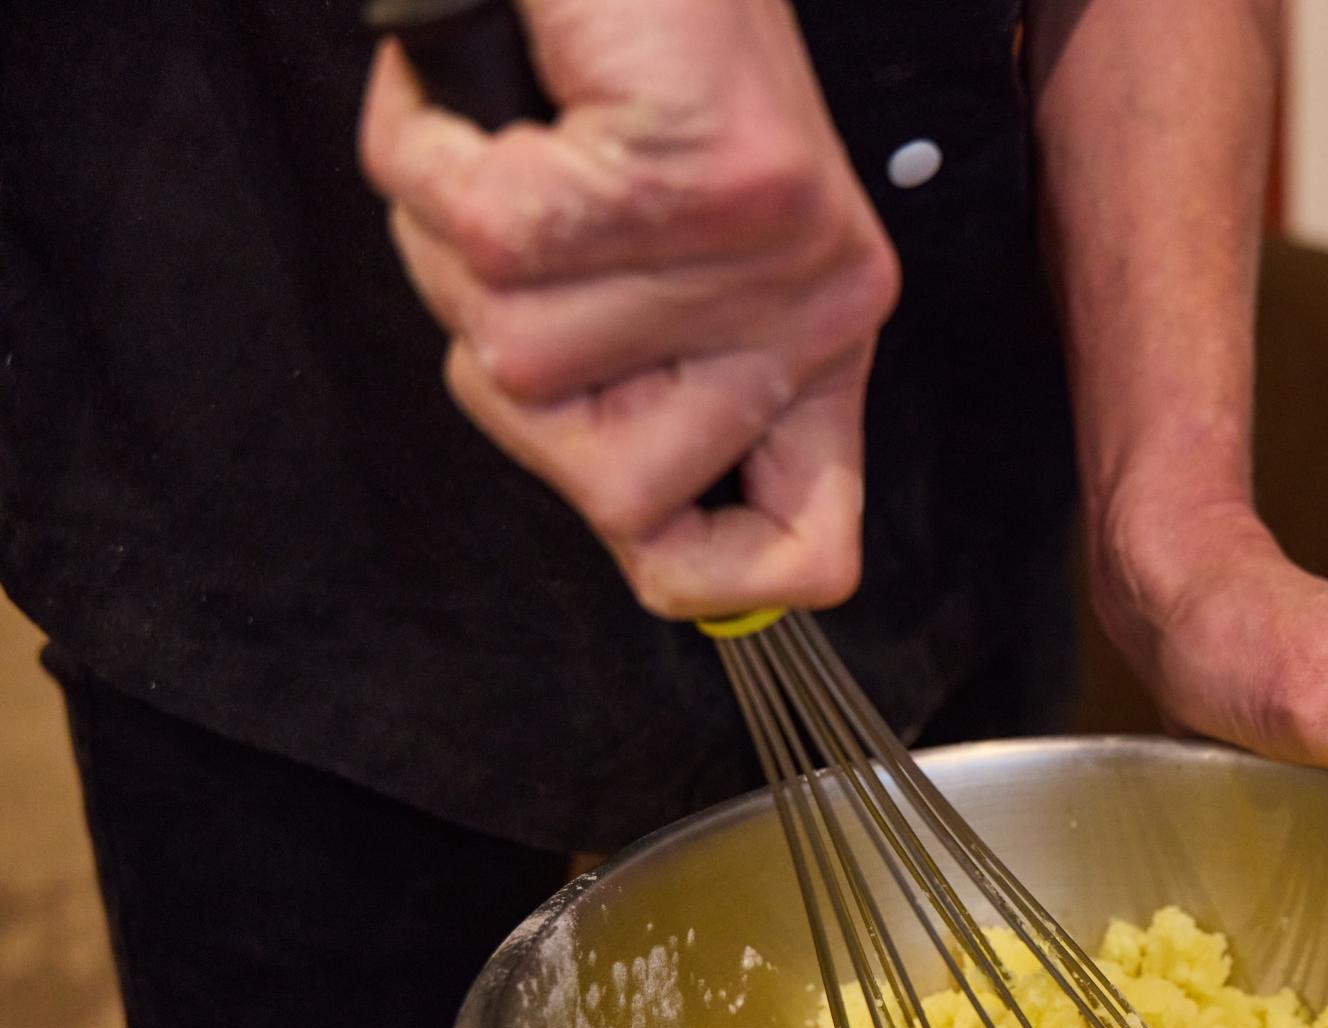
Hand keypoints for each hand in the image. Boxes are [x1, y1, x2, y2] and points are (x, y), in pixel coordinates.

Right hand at [358, 0, 897, 617]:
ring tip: (502, 156)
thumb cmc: (633, 70)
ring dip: (454, 251)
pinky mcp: (701, 175)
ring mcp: (768, 252)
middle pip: (603, 487)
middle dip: (508, 370)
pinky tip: (471, 109)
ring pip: (520, 361)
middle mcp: (820, 313)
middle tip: (524, 244)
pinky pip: (489, 239)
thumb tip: (649, 547)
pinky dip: (428, 161)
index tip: (647, 526)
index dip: (713, 579)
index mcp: (821, 351)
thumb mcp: (662, 263)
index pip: (806, 551)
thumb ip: (653, 393)